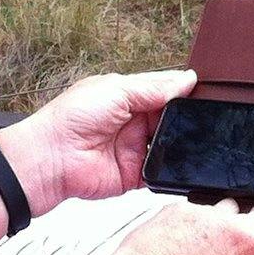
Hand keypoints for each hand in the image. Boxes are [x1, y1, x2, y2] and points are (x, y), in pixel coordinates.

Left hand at [0, 69, 195, 213]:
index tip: (202, 91)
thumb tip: (186, 79)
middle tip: (201, 117)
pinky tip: (180, 162)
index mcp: (127, 97)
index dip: (182, 92)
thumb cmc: (70, 119)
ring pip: (170, 145)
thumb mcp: (115, 90)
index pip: (164, 92)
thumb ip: (153, 87)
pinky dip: (171, 170)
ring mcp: (135, 149)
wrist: (51, 159)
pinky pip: (161, 173)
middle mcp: (133, 122)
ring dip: (180, 143)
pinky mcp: (135, 175)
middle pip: (171, 119)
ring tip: (193, 138)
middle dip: (185, 118)